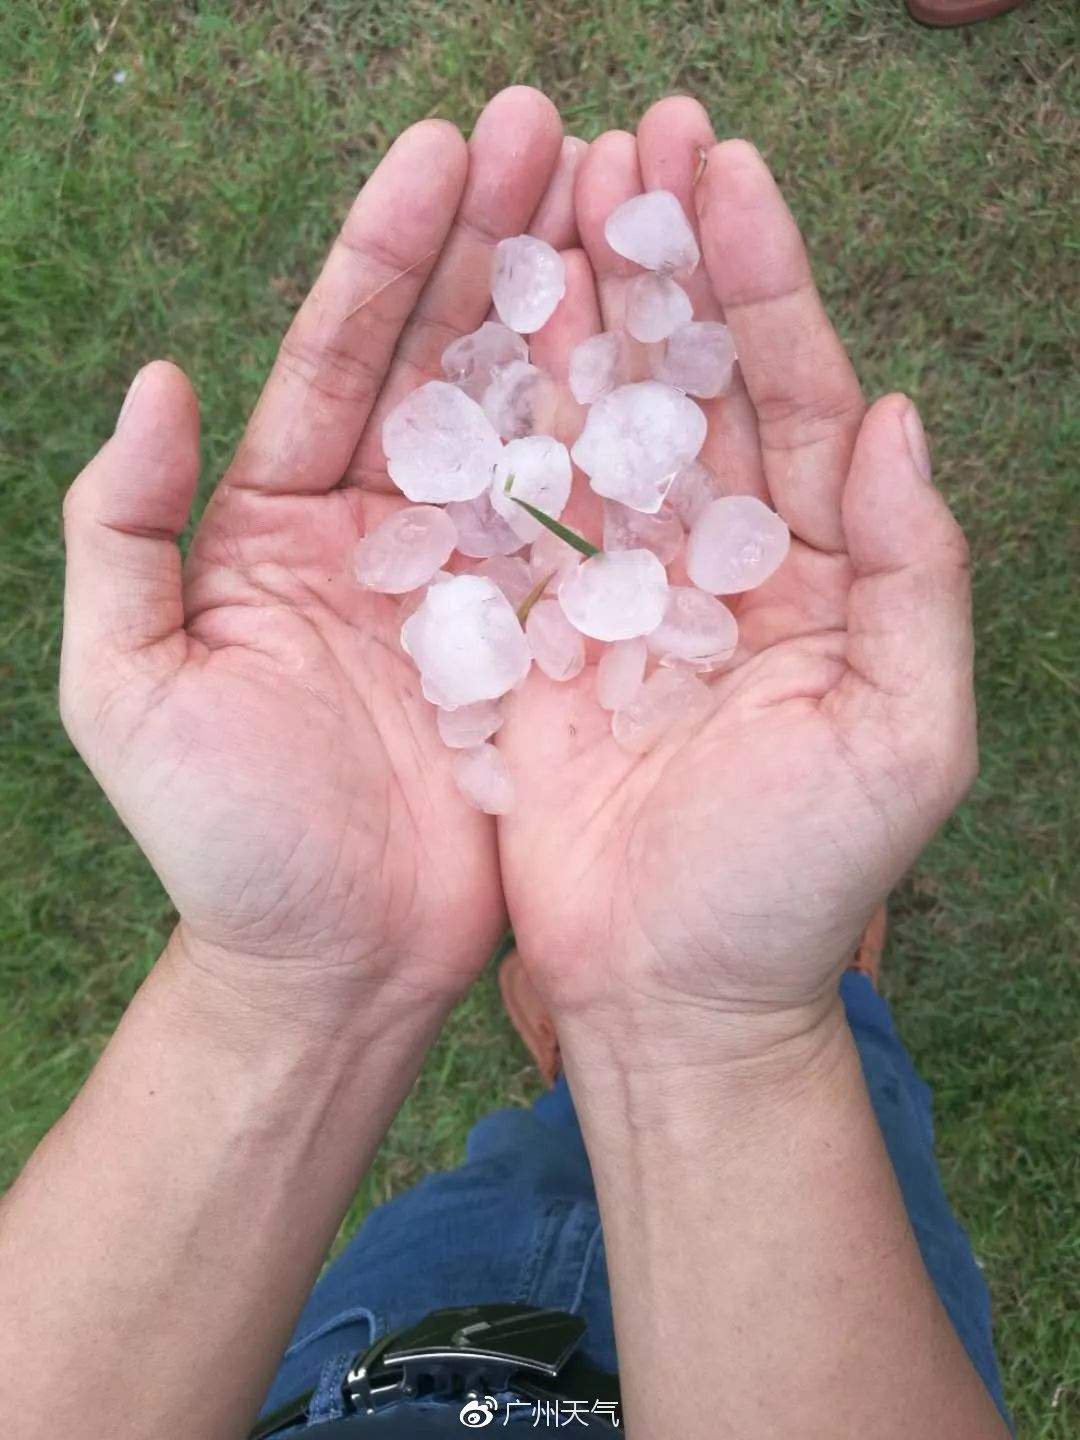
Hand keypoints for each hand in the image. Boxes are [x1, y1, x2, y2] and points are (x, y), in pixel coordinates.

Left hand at [60, 88, 572, 1017]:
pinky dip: (623, 443)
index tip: (447, 148)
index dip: (391, 254)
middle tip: (557, 131)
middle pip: (443, 363)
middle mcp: (378, 532)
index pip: (339, 360)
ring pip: (527, 423)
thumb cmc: (222, 844)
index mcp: (276, 525)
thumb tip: (160, 380)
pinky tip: (667, 357)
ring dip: (570, 315)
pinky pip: (586, 526)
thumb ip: (122, 532)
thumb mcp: (130, 689)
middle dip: (494, 243)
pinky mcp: (540, 640)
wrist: (331, 965)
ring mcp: (468, 581)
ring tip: (624, 204)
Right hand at [501, 99, 976, 1059]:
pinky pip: (514, 507)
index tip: (727, 170)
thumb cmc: (796, 884)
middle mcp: (718, 561)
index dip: (765, 283)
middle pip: (692, 382)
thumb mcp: (903, 738)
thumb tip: (899, 417)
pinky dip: (498, 419)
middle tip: (626, 136)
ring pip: (596, 422)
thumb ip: (918, 576)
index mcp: (818, 571)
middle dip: (664, 258)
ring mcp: (619, 590)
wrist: (670, 992)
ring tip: (545, 191)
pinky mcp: (535, 632)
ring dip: (575, 309)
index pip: (800, 397)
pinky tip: (476, 326)